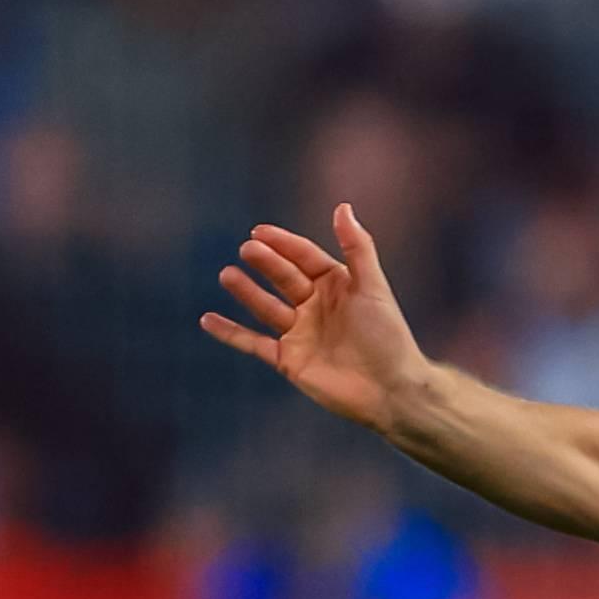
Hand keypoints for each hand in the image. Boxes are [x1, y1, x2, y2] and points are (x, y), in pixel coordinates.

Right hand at [201, 206, 427, 434]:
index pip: (304, 258)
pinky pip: (253, 343)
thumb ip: (357, 248)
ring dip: (246, 291)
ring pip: (265, 307)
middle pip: (284, 278)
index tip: (259, 231)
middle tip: (248, 249)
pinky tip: (207, 319)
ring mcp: (300, 334)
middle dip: (266, 263)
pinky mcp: (288, 360)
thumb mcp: (373, 287)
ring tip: (227, 274)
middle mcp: (316, 308)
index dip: (284, 244)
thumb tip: (343, 207)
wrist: (391, 391)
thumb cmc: (388, 338)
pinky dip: (230, 333)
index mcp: (337, 287)